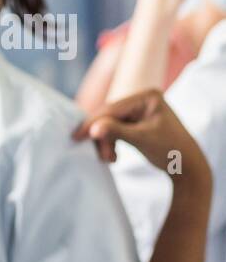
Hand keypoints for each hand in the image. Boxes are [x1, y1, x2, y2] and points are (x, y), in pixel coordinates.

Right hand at [73, 88, 208, 186]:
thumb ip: (116, 131)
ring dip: (106, 143)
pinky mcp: (135, 121)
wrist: (187, 165)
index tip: (76, 137)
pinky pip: (114, 129)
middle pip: (109, 116)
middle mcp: (142, 99)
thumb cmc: (170, 150)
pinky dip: (111, 143)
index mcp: (147, 96)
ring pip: (109, 124)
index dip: (93, 123)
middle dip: (102, 137)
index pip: (112, 109)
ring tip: (111, 160)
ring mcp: (138, 109)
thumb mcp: (142, 139)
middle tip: (101, 157)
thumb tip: (92, 129)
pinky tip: (114, 156)